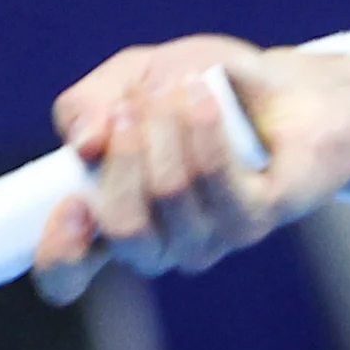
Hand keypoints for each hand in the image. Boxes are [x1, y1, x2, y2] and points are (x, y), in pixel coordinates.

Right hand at [31, 37, 349, 297]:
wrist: (291, 86)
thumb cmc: (204, 88)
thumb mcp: (131, 76)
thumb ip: (87, 103)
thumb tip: (84, 142)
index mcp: (114, 218)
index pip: (66, 273)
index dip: (58, 254)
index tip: (71, 205)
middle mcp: (160, 242)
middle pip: (123, 229)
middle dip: (126, 152)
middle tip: (137, 102)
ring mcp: (210, 238)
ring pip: (170, 196)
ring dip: (168, 128)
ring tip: (181, 84)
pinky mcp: (257, 219)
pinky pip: (220, 183)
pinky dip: (205, 132)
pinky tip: (204, 97)